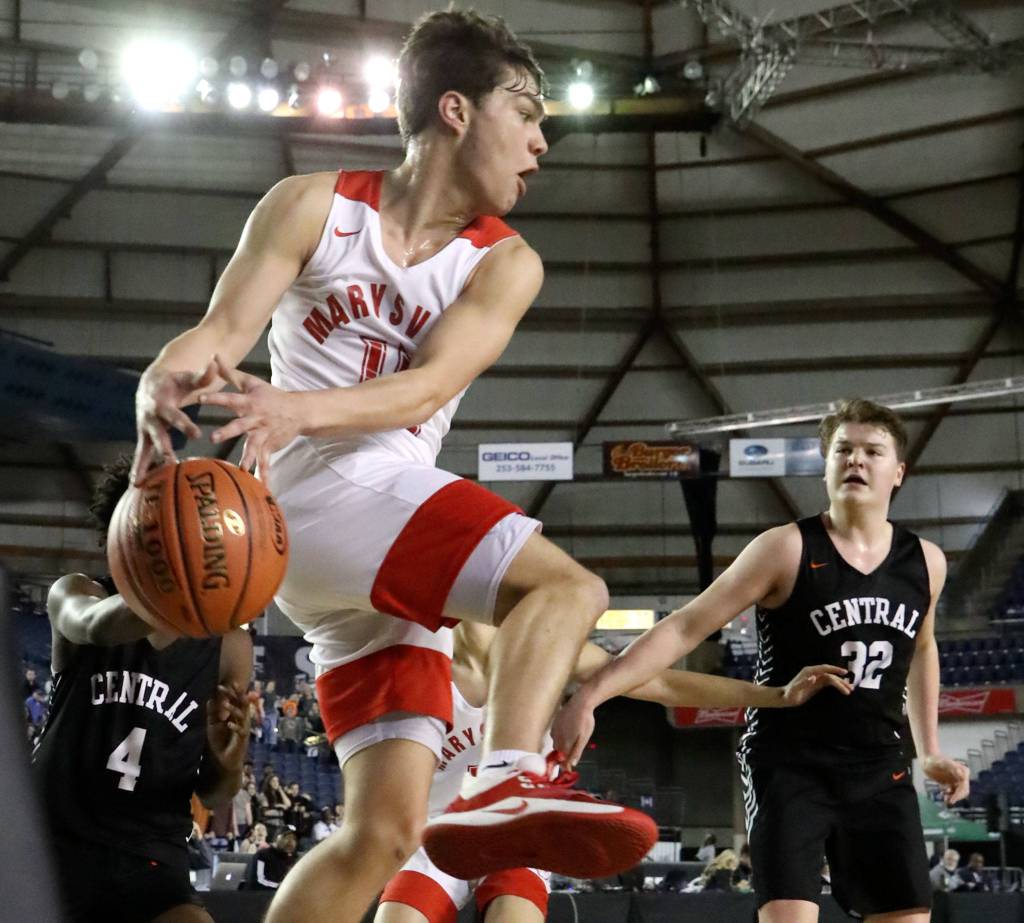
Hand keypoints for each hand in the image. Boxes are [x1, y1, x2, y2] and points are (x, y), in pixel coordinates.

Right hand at [132, 360, 217, 483]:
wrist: (150, 385)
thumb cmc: (175, 383)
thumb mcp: (188, 379)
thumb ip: (203, 375)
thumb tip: (215, 362)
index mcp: (163, 404)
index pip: (176, 416)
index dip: (185, 425)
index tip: (196, 434)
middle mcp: (151, 418)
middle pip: (158, 435)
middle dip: (164, 449)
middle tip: (171, 462)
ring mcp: (145, 430)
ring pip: (144, 449)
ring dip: (144, 464)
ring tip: (141, 481)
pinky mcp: (144, 437)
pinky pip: (140, 455)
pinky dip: (137, 469)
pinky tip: (134, 485)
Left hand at [199, 355, 300, 477]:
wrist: (298, 411)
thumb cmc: (271, 395)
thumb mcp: (251, 382)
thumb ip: (230, 373)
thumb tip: (214, 355)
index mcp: (249, 403)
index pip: (230, 399)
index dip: (216, 398)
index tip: (201, 398)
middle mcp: (255, 419)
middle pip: (240, 426)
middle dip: (228, 431)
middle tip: (214, 438)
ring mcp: (264, 434)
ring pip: (254, 447)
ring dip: (248, 458)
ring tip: (241, 469)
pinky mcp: (269, 446)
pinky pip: (266, 462)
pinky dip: (264, 474)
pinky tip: (261, 486)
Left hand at [206, 682, 248, 770]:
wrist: (225, 761)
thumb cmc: (220, 742)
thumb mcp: (214, 726)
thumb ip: (213, 713)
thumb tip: (209, 698)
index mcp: (236, 715)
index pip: (235, 700)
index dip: (231, 692)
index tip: (224, 684)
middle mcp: (242, 719)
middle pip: (242, 703)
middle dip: (237, 694)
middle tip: (232, 684)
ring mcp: (243, 729)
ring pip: (242, 715)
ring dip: (233, 709)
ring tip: (225, 704)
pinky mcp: (243, 739)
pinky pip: (241, 731)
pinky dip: (235, 727)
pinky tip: (229, 724)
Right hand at [552, 694, 595, 767]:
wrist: (580, 703)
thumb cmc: (585, 720)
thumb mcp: (584, 738)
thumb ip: (577, 752)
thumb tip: (572, 764)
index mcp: (565, 743)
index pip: (562, 760)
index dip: (565, 767)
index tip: (568, 771)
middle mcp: (557, 738)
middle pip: (558, 753)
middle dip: (562, 758)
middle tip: (569, 760)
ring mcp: (555, 730)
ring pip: (555, 744)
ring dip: (560, 748)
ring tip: (568, 747)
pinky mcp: (554, 723)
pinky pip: (554, 735)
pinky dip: (558, 738)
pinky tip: (565, 735)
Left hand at [780, 664, 852, 706]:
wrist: (785, 697)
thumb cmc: (789, 694)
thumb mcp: (795, 690)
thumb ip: (804, 683)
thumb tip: (814, 678)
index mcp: (809, 672)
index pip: (824, 668)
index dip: (835, 669)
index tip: (844, 673)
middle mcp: (813, 673)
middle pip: (830, 674)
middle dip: (840, 680)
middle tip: (850, 688)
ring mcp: (815, 677)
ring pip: (831, 678)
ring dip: (841, 683)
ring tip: (850, 690)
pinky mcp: (817, 683)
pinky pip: (829, 682)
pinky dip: (837, 685)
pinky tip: (844, 689)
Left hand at [923, 754, 969, 804]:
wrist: (927, 761)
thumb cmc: (934, 760)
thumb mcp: (942, 762)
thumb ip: (952, 767)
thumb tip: (963, 775)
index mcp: (963, 771)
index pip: (964, 786)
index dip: (959, 794)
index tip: (952, 800)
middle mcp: (962, 776)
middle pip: (963, 791)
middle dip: (957, 797)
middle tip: (948, 801)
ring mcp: (957, 780)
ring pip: (959, 793)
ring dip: (954, 797)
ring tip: (945, 799)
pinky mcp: (952, 783)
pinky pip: (954, 793)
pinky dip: (950, 796)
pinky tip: (943, 796)